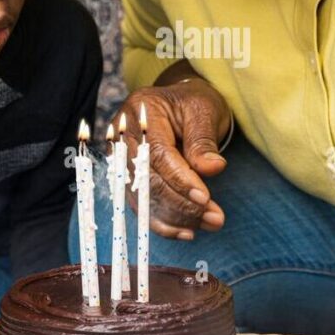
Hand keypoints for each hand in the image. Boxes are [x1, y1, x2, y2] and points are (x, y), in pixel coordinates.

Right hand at [114, 77, 231, 239]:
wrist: (179, 102)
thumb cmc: (193, 103)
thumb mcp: (204, 111)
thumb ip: (204, 141)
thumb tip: (213, 169)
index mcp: (141, 111)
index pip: (158, 153)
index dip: (180, 180)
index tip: (205, 199)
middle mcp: (123, 135)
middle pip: (147, 178)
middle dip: (181, 204)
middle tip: (214, 219)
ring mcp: (120, 157)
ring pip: (142, 196)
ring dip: (175, 217)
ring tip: (207, 225)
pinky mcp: (126, 176)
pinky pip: (140, 203)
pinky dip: (161, 221)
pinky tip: (185, 231)